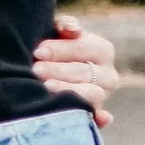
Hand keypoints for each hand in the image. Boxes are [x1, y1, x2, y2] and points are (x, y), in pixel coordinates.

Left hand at [34, 10, 116, 129]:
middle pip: (84, 72)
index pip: (83, 48)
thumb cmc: (52, 49)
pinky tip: (96, 117)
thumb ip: (64, 26)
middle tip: (35, 70)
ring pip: (91, 95)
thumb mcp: (57, 33)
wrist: (50, 73)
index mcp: (102, 50)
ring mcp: (103, 97)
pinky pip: (97, 118)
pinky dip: (99, 118)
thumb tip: (72, 29)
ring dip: (69, 91)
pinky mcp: (95, 116)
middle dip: (58, 70)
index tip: (38, 51)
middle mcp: (108, 75)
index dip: (60, 49)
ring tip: (45, 88)